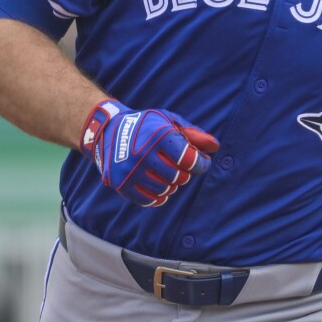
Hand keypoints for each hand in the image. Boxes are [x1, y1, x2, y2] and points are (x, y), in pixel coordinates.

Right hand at [79, 100, 218, 206]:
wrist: (107, 130)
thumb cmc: (145, 125)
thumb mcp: (169, 121)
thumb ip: (193, 134)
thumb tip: (215, 147)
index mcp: (157, 136)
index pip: (190, 160)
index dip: (201, 164)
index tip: (201, 163)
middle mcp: (142, 154)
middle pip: (179, 177)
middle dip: (184, 173)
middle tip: (179, 165)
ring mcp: (130, 171)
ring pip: (165, 190)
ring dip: (171, 184)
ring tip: (166, 172)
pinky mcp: (121, 184)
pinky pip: (149, 200)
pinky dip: (158, 195)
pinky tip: (157, 184)